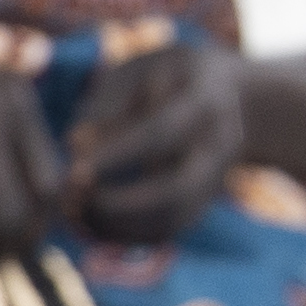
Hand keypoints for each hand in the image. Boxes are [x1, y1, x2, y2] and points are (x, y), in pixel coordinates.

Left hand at [65, 36, 250, 238]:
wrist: (232, 96)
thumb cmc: (169, 77)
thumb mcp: (140, 71)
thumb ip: (106, 104)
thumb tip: (74, 146)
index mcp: (206, 99)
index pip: (161, 133)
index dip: (116, 155)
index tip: (74, 171)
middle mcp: (220, 144)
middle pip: (177, 190)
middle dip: (120, 204)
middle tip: (73, 200)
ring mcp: (217, 178)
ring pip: (173, 218)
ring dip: (119, 225)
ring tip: (74, 212)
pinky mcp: (204, 201)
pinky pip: (168, 230)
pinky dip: (126, 234)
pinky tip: (91, 222)